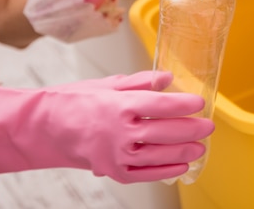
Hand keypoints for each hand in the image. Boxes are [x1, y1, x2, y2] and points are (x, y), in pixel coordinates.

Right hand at [0, 71, 214, 182]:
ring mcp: (116, 154)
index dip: (184, 104)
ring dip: (184, 151)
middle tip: (207, 125)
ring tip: (200, 146)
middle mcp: (120, 131)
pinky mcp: (113, 170)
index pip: (161, 104)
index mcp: (119, 105)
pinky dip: (166, 171)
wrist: (45, 127)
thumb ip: (141, 82)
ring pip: (159, 154)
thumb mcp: (108, 84)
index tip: (199, 103)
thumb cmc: (75, 102)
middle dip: (191, 129)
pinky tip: (181, 166)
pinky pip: (146, 173)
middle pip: (165, 131)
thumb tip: (168, 78)